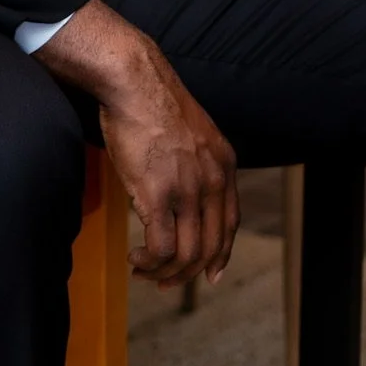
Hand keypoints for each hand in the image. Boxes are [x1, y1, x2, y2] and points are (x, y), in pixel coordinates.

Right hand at [35, 0, 237, 288]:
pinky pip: (160, 247)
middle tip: (167, 283)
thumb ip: (197, 161)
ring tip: (145, 271)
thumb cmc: (153, 102)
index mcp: (224, 165)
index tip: (211, 274)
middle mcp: (212, 181)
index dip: (221, 254)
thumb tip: (184, 185)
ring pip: (186, 254)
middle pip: (211, 247)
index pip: (230, 224)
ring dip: (165, 273)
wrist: (135, 82)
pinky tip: (135, 259)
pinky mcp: (158, 196)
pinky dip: (149, 262)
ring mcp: (187, 190)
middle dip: (189, 273)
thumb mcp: (193, 132)